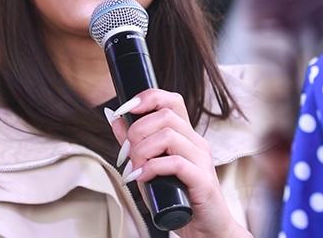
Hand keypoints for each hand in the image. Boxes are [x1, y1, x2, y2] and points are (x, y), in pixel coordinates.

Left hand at [107, 89, 249, 237]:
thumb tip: (116, 119)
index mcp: (186, 136)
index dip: (148, 97)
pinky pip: (176, 163)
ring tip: (135, 168)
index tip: (126, 109)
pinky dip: (153, 168)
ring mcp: (201, 160)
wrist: (206, 229)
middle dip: (138, 130)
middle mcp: (196, 143)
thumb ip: (135, 143)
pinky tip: (143, 177)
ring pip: (169, 135)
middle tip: (128, 153)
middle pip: (166, 115)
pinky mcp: (202, 180)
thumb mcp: (150, 168)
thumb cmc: (178, 199)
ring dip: (143, 150)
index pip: (172, 101)